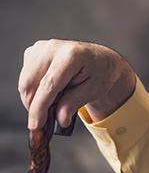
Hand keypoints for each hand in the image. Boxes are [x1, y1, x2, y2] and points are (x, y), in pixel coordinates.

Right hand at [18, 40, 135, 129]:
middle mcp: (53, 47)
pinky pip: (25, 78)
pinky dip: (33, 90)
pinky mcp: (33, 51)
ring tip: (54, 102)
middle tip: (47, 119)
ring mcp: (41, 47)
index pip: (48, 85)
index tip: (35, 125)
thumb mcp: (93, 90)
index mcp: (72, 55)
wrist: (100, 59)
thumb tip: (60, 120)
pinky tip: (50, 90)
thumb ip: (74, 103)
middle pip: (30, 83)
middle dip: (34, 106)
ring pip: (25, 82)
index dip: (39, 107)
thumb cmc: (99, 73)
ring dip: (33, 99)